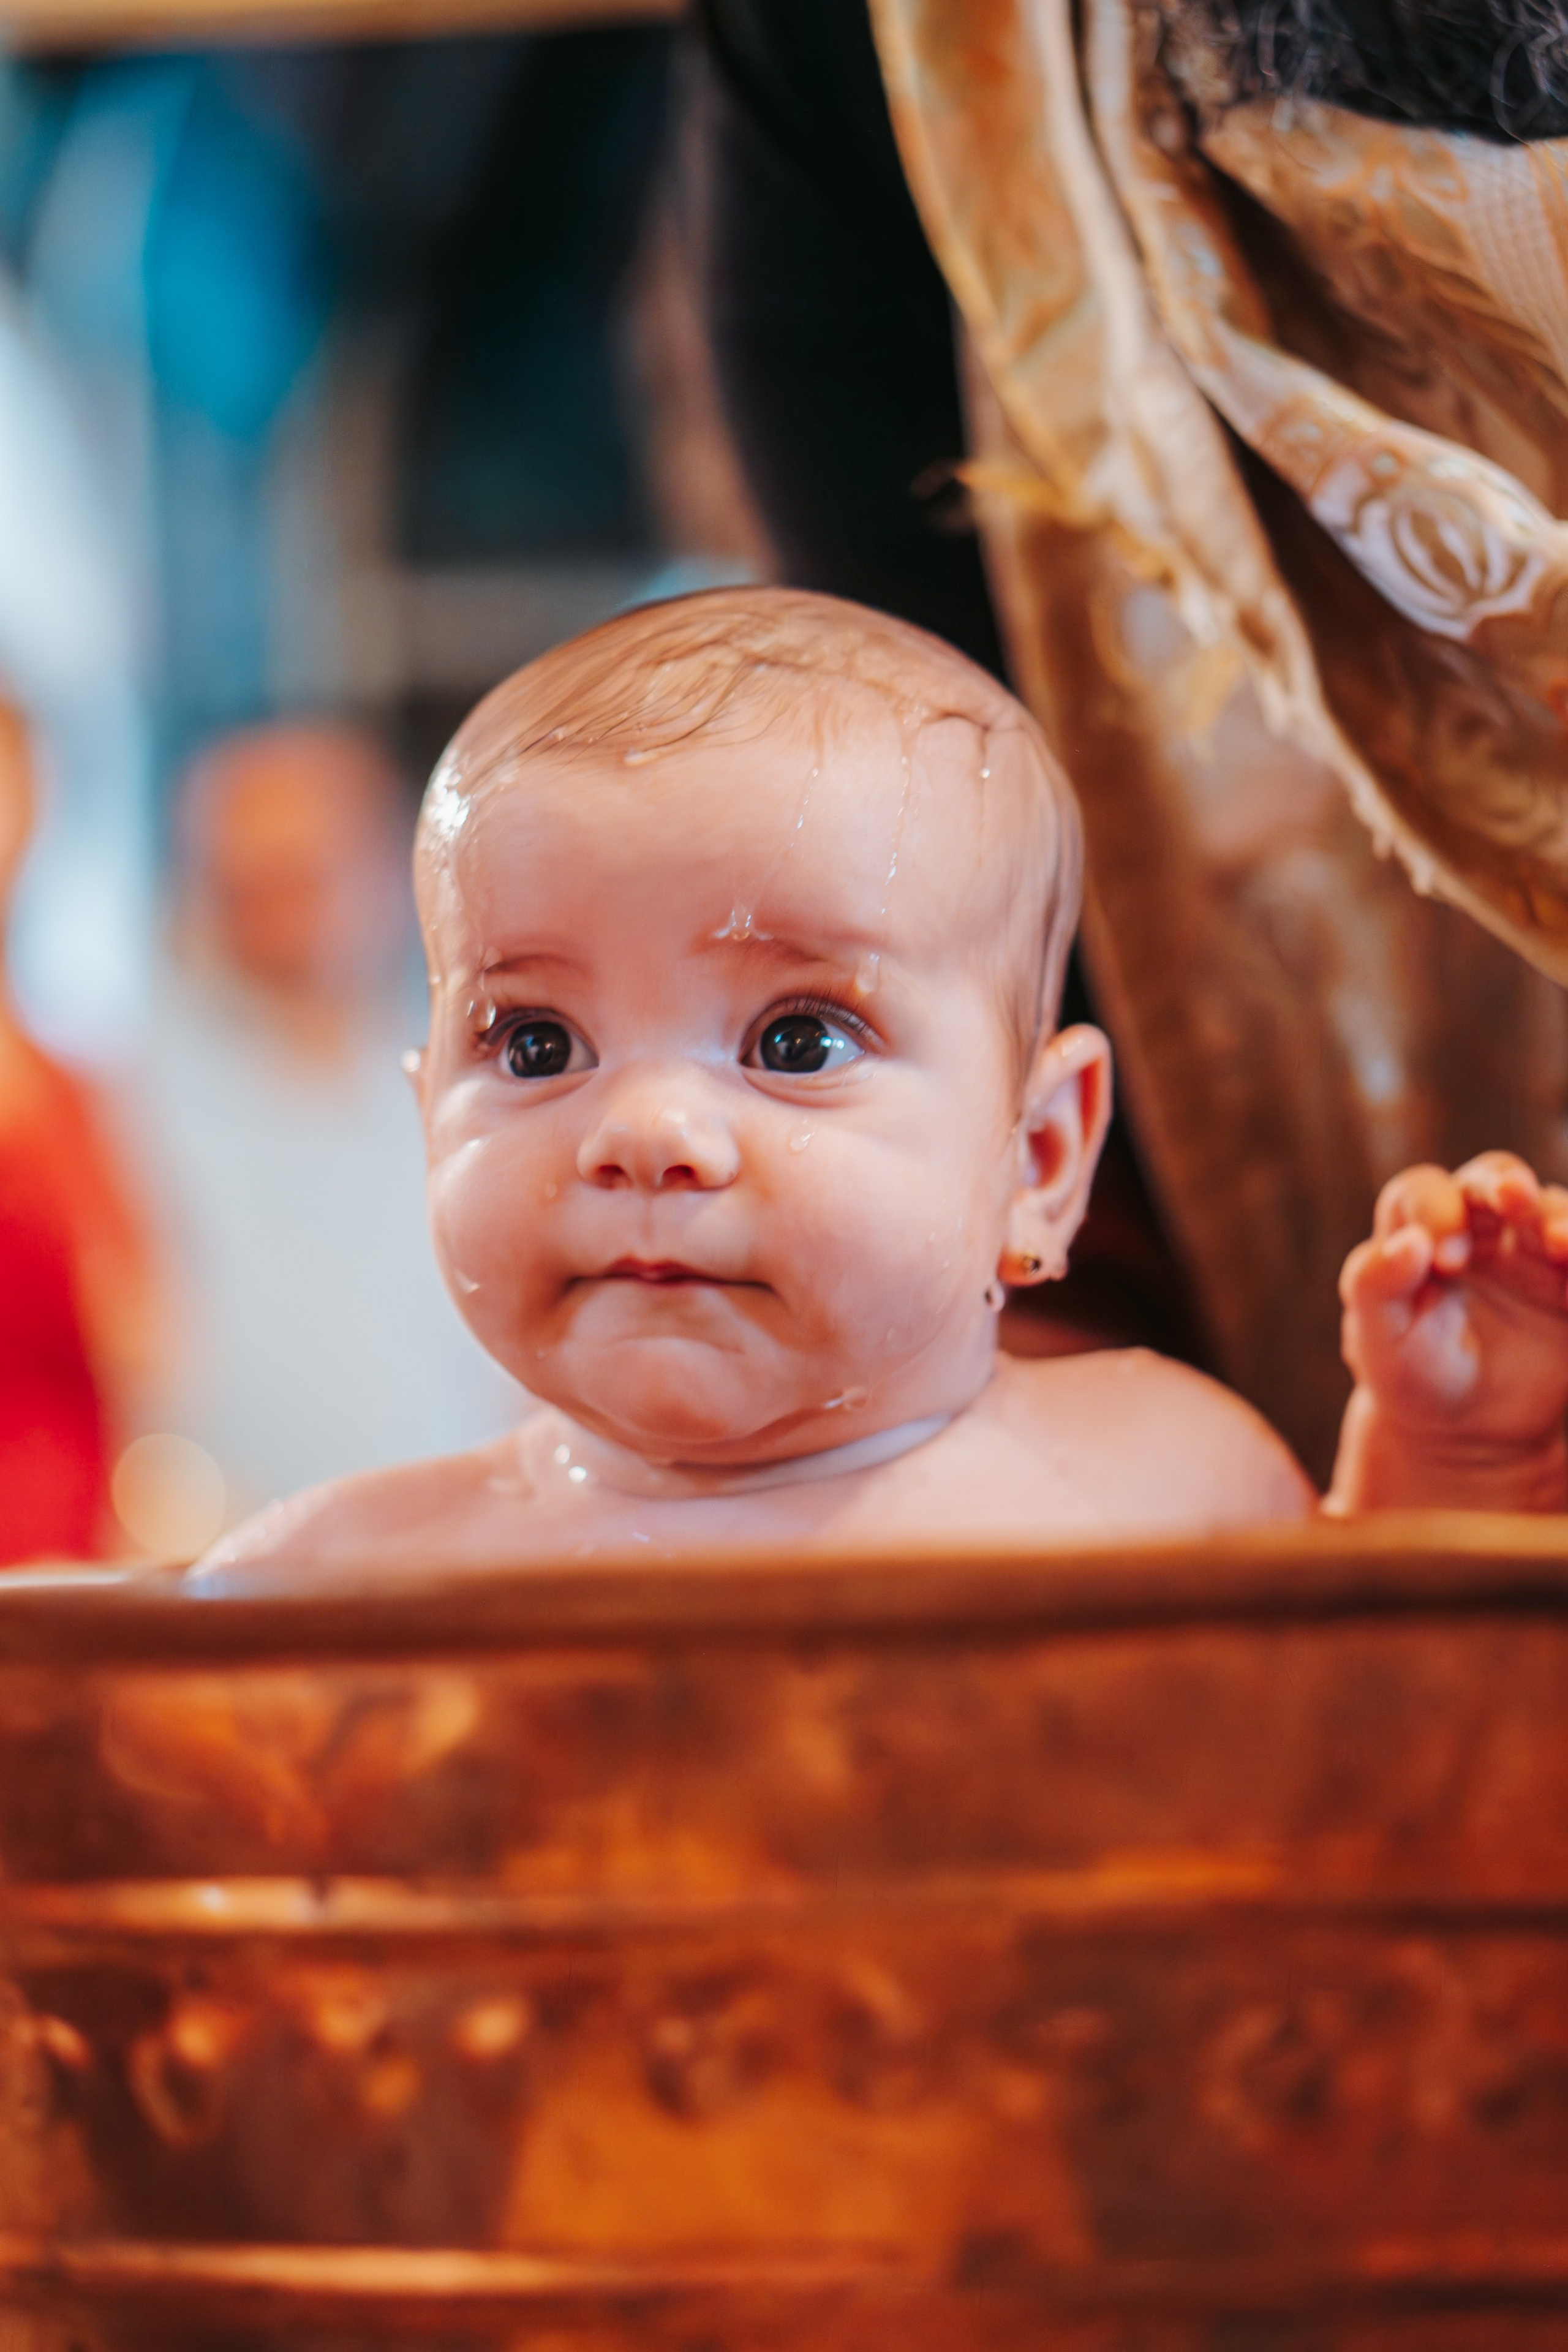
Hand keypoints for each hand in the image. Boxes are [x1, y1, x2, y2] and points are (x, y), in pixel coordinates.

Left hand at [1330, 1152, 1567, 1512]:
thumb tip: (1408, 1242)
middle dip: (1504, 1182)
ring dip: (1560, 1219)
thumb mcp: (1378, 1339)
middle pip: (1495, 1178)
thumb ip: (1375, 1286)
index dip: (1435, 1211)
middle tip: (1510, 1194)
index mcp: (1421, 1232)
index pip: (1424, 1192)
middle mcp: (1479, 1229)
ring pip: (1551, 1211)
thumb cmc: (1410, 1373)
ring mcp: (1531, 1254)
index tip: (1444, 1260)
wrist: (1465, 1428)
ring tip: (1561, 1245)